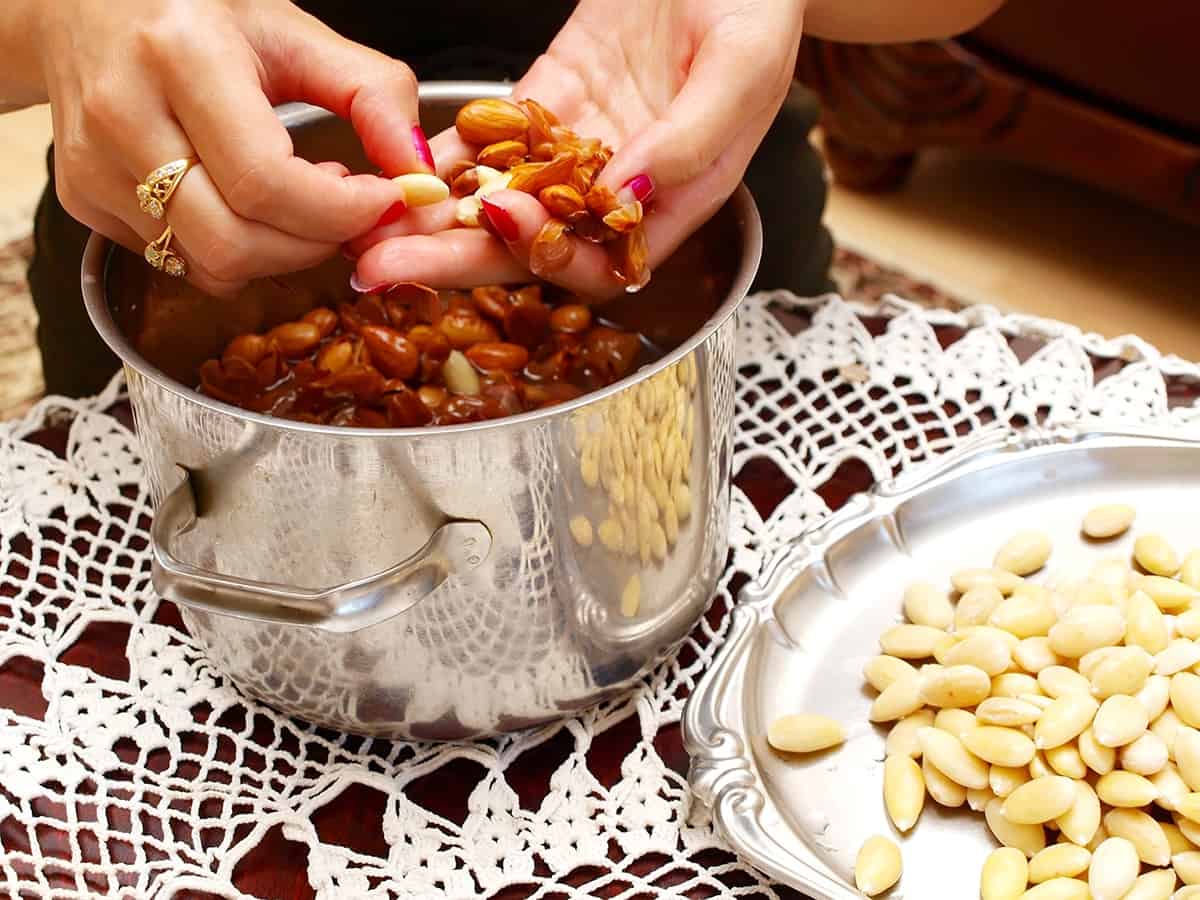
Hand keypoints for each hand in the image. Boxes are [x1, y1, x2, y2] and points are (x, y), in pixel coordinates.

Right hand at [37, 0, 429, 294]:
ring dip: (278, 253)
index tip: (385, 200)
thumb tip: (422, 172)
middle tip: (346, 209)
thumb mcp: (294, 30)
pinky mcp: (82, 199)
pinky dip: (233, 250)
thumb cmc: (200, 12)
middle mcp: (123, 114)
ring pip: (209, 264)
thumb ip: (373, 94)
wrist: (83, 4)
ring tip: (299, 200)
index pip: (266, 182)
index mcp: (179, 56)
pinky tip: (246, 203)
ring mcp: (93, 165)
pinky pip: (181, 261)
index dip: (340, 212)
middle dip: (314, 244)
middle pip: (235, 241)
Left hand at [350, 0, 804, 298]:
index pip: (601, 262)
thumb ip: (690, 141)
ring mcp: (577, 148)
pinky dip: (444, 158)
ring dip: (434, 218)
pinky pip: (490, 141)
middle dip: (457, 258)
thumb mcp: (742, 68)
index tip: (501, 223)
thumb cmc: (758, 7)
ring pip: (498, 199)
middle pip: (529, 244)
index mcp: (673, 202)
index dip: (548, 254)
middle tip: (385, 266)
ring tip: (369, 224)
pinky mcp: (548, 101)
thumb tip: (622, 199)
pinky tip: (392, 165)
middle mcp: (618, 190)